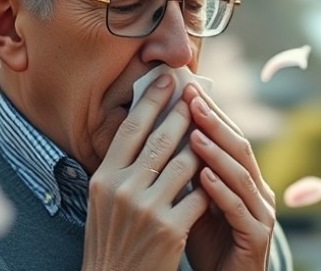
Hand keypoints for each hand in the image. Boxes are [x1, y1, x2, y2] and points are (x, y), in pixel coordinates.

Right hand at [83, 73, 208, 270]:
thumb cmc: (112, 240)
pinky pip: (200, 195)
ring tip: (209, 134)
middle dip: (182, 114)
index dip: (150, 100)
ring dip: (201, 147)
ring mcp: (147, 210)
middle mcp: (122, 190)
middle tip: (195, 96)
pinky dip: (210, 184)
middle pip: (160, 139)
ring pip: (185, 163)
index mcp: (103, 179)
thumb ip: (120, 168)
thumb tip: (141, 126)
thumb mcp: (104, 201)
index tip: (165, 80)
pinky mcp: (171, 229)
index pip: (130, 129)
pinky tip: (217, 176)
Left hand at [184, 84, 276, 270]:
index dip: (209, 111)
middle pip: (238, 148)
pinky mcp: (257, 237)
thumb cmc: (204, 241)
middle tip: (191, 97)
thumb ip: (186, 170)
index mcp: (244, 178)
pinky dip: (221, 190)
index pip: (227, 136)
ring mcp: (262, 213)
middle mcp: (258, 191)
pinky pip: (239, 209)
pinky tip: (203, 176)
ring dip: (216, 151)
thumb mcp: (192, 199)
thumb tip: (159, 131)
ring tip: (194, 131)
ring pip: (241, 175)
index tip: (186, 88)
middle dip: (214, 121)